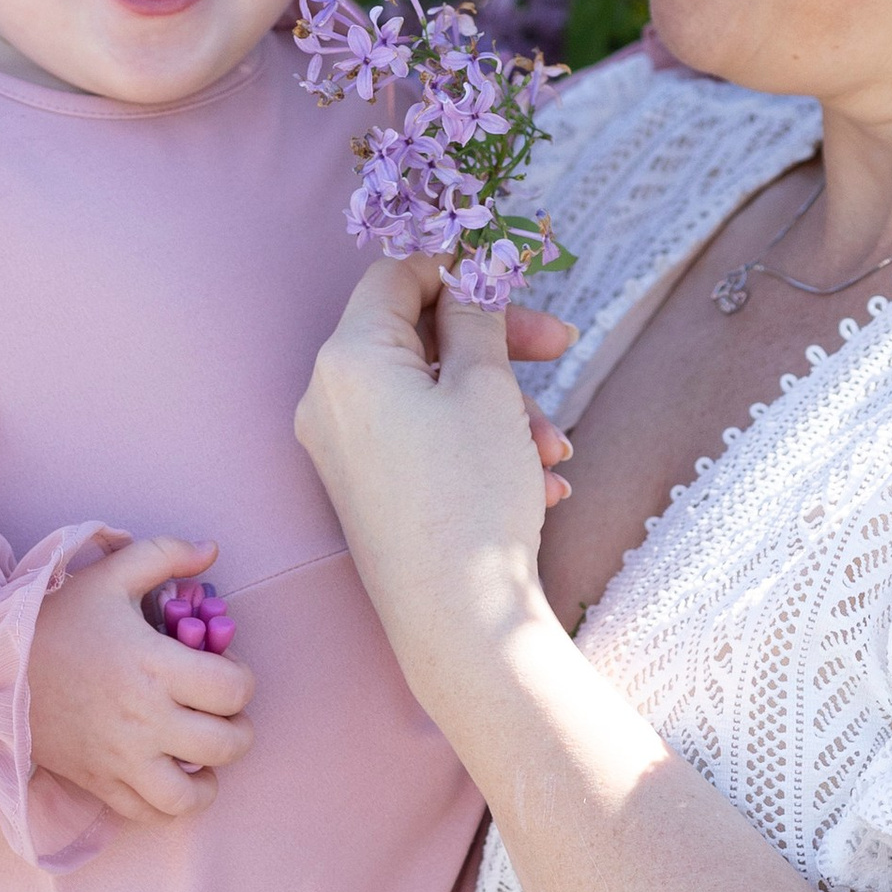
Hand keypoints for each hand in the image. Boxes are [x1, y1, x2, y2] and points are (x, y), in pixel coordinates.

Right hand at [21, 535, 254, 822]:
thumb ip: (165, 553)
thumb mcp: (109, 574)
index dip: (242, 679)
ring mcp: (122, 758)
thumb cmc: (56, 619)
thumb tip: (212, 549)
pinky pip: (151, 815)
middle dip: (238, 728)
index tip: (224, 669)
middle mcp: (145, 718)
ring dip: (210, 779)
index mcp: (155, 665)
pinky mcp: (100, 783)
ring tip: (202, 757)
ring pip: (191, 796)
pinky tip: (170, 777)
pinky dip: (170, 803)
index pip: (234, 689)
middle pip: (227, 745)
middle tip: (221, 712)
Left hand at [296, 263, 572, 709]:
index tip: (514, 274)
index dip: (459, 266)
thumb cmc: (471, 498)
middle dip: (497, 342)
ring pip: (430, 392)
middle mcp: (328, 399)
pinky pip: (422, 439)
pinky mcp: (364, 489)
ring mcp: (342, 448)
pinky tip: (540, 483)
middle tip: (562, 343)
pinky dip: (479, 444)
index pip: (395, 275)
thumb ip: (476, 318)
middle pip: (417, 334)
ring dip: (501, 405)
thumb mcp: (487, 388)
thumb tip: (470, 274)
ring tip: (556, 449)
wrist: (457, 624)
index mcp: (347, 358)